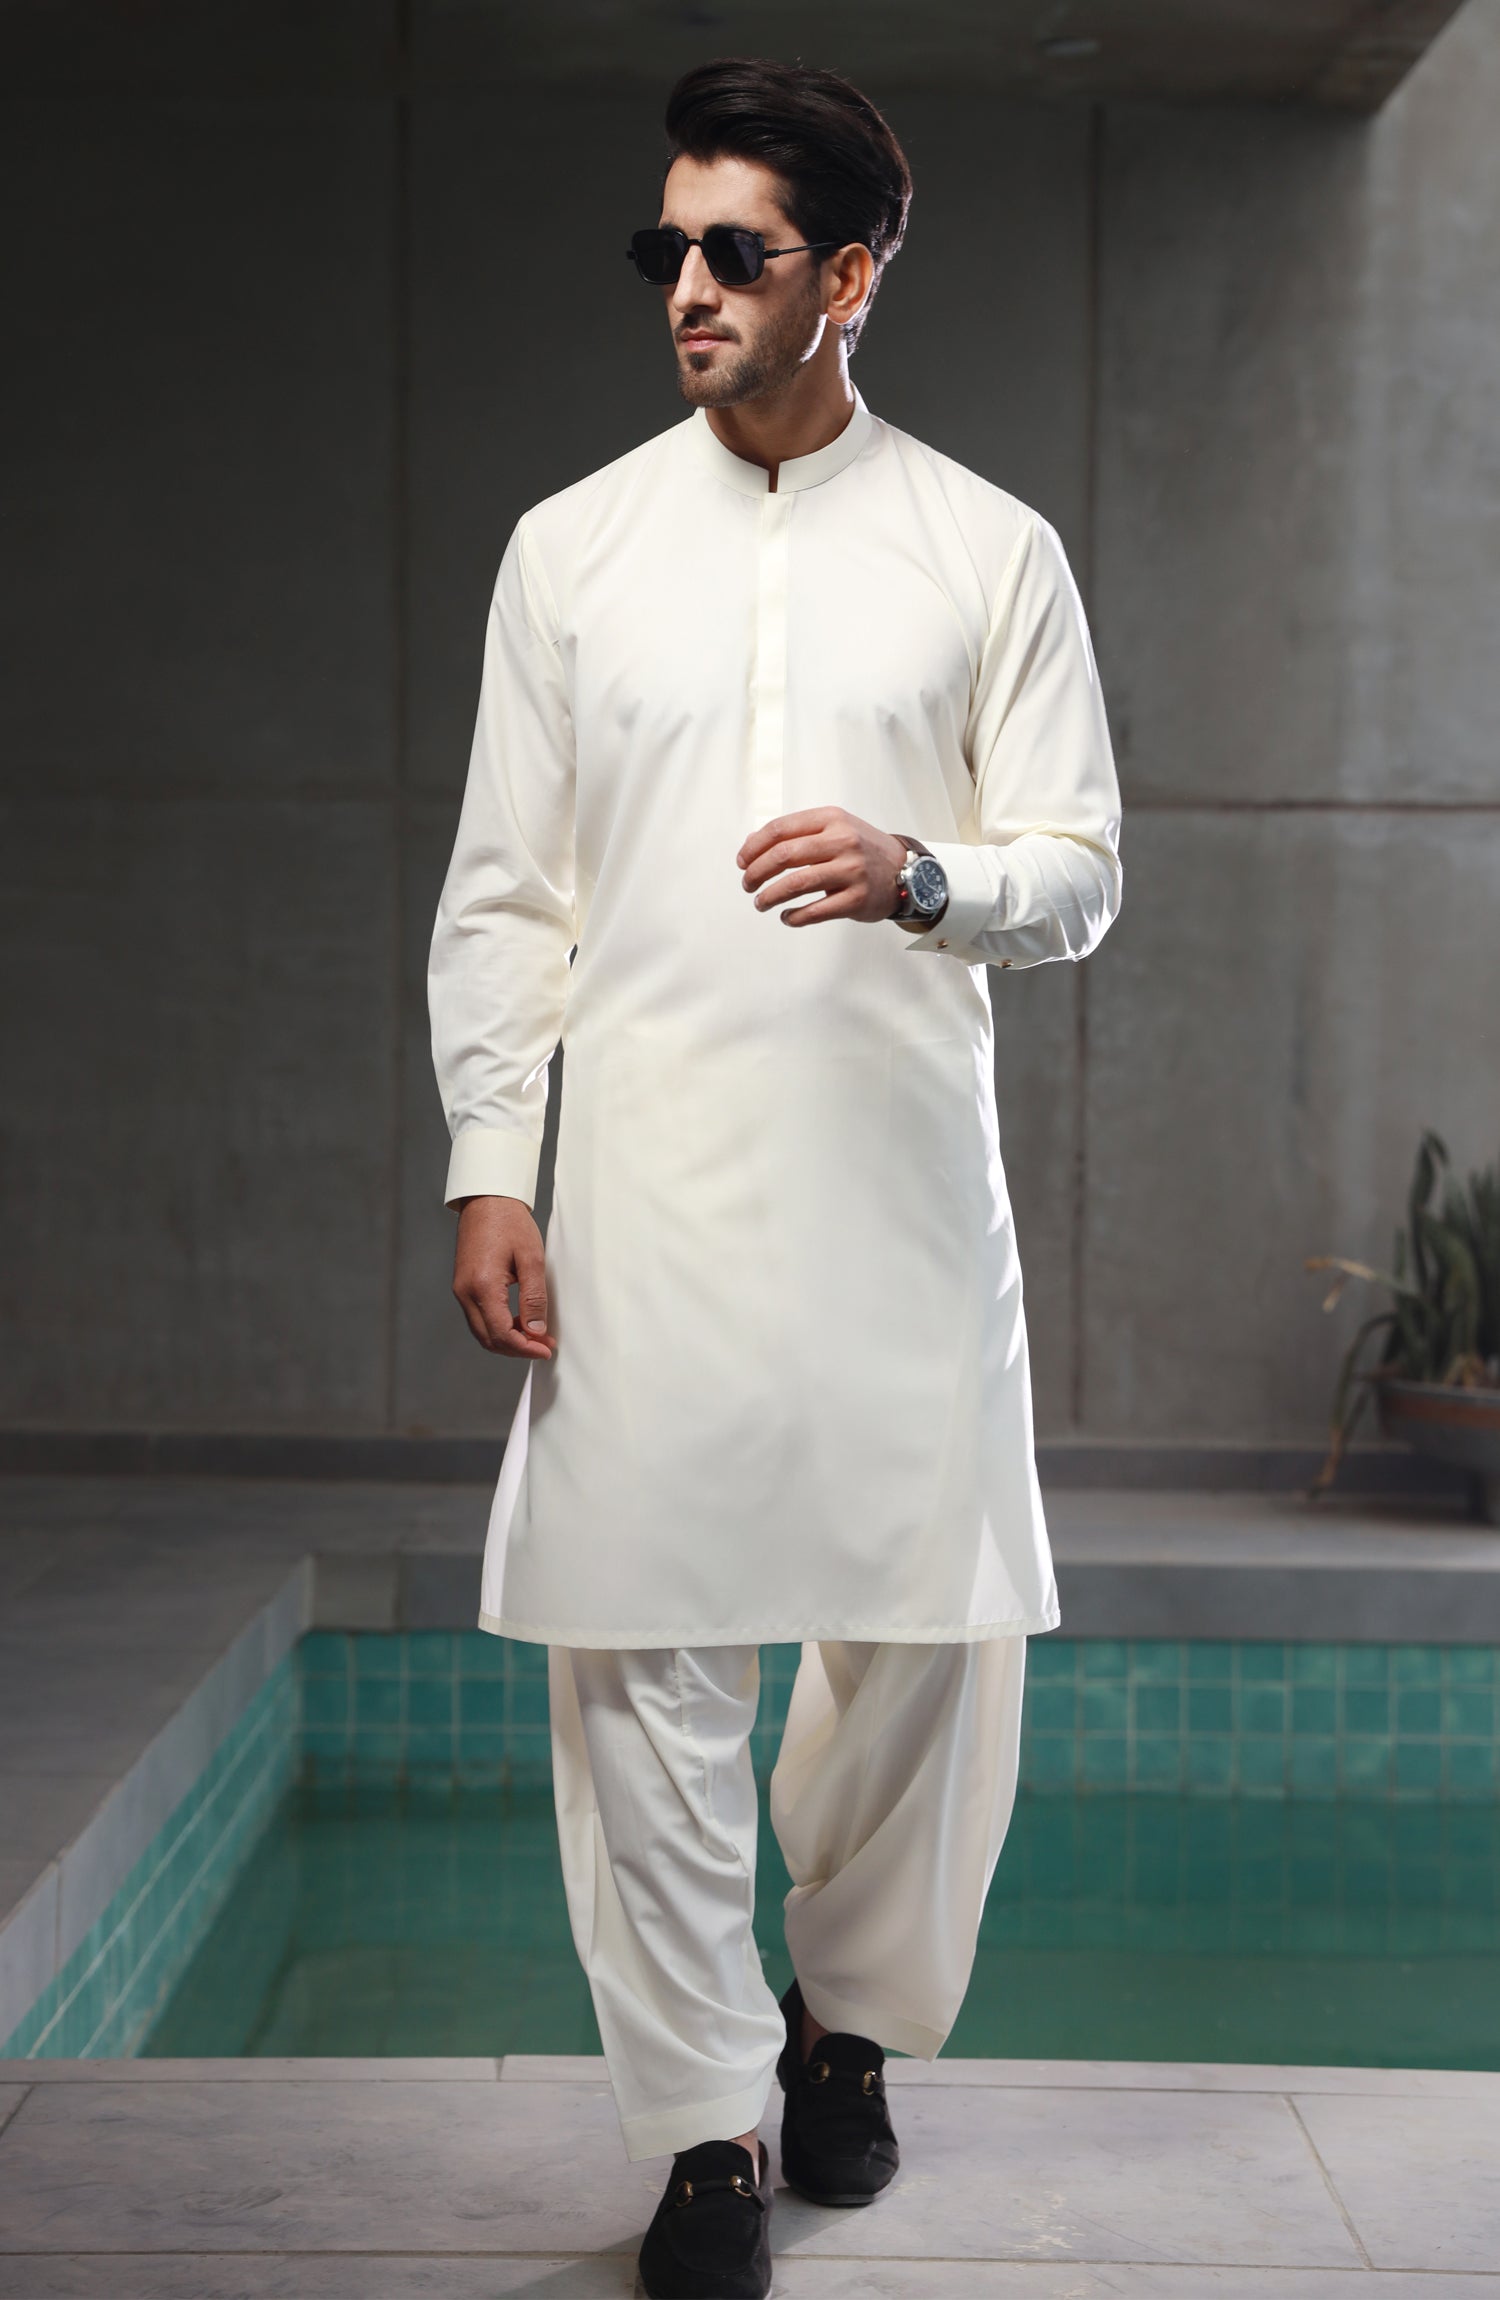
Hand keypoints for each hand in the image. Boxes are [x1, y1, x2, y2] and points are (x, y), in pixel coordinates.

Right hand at [452, 1196, 556, 1359]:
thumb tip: (536, 1331)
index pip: (502, 1334)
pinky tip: (519, 1321)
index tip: (547, 1349)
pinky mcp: (463, 1286)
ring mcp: (461, 1290)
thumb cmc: (510, 1223)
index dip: (525, 1348)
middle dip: (518, 1348)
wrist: (487, 1199)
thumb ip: (534, 1297)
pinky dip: (498, 1327)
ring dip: (508, 1339)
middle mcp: (465, 1292)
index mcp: (482, 1286)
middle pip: (489, 1339)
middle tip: (545, 1344)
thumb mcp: (532, 1258)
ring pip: (482, 1331)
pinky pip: (479, 1318)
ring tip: (536, 1335)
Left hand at [736, 807, 907, 926]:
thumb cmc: (862, 849)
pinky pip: (815, 911)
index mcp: (832, 819)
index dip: (754, 847)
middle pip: (783, 855)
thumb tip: (752, 844)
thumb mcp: (834, 828)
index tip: (742, 861)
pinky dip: (794, 917)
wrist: (905, 871)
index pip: (780, 829)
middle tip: (747, 884)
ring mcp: (851, 871)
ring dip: (770, 896)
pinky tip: (786, 917)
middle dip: (756, 872)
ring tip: (760, 903)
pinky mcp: (856, 899)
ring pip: (796, 884)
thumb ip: (797, 833)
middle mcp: (843, 841)